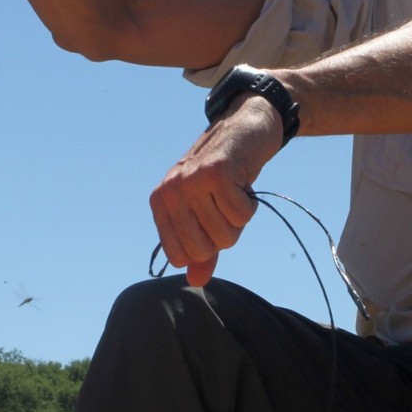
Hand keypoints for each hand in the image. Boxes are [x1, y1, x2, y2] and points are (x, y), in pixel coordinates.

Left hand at [149, 94, 283, 285]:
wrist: (244, 129)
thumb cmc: (225, 176)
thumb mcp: (207, 213)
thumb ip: (201, 248)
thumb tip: (196, 282)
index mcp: (161, 203)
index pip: (180, 256)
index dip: (205, 247)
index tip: (211, 221)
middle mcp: (171, 192)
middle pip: (203, 248)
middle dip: (225, 234)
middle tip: (225, 206)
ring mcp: (191, 181)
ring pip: (225, 234)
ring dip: (239, 218)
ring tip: (234, 192)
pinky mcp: (216, 173)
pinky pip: (241, 214)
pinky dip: (250, 205)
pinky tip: (243, 183)